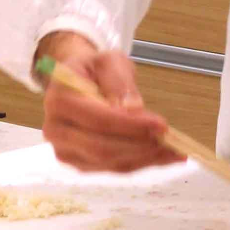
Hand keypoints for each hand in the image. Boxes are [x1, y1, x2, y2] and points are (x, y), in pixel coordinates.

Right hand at [35, 30, 185, 172]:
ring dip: (144, 158)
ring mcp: (65, 150)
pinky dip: (139, 163)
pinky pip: (112, 168)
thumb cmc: (93, 69)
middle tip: (171, 140)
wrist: (77, 81)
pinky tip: (162, 155)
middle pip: (103, 147)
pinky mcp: (79, 162)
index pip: (99, 119)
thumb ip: (119, 81)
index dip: (131, 126)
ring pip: (109, 162)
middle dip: (140, 145)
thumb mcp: (108, 61)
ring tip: (174, 150)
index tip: (162, 125)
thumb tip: (134, 109)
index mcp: (60, 98)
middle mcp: (56, 129)